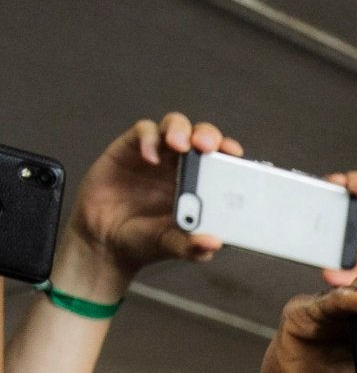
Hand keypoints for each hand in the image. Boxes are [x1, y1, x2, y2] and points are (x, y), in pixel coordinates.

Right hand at [53, 112, 243, 300]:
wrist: (106, 239)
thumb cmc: (146, 240)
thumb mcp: (171, 246)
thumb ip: (191, 247)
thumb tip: (212, 243)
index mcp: (203, 187)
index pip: (224, 161)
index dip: (231, 153)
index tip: (236, 155)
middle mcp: (184, 167)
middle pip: (203, 136)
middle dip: (209, 136)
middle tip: (206, 146)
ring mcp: (159, 155)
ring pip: (176, 125)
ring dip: (180, 130)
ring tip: (179, 145)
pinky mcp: (131, 149)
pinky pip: (144, 132)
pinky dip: (149, 139)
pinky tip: (150, 157)